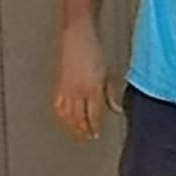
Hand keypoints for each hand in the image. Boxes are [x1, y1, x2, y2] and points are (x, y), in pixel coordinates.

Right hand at [53, 26, 118, 141]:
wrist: (77, 37)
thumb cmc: (94, 51)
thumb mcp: (108, 73)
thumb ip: (111, 94)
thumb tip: (117, 109)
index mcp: (92, 89)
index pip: (92, 115)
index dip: (94, 127)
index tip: (96, 135)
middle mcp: (77, 91)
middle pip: (78, 118)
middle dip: (83, 130)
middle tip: (87, 137)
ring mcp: (66, 89)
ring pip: (67, 114)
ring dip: (72, 126)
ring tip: (77, 132)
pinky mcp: (59, 85)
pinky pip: (59, 105)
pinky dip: (62, 115)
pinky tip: (65, 118)